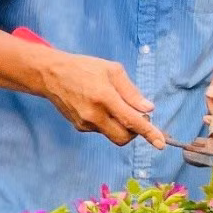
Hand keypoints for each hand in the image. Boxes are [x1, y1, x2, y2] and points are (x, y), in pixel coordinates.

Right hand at [42, 51, 165, 147]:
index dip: (149, 133)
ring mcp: (85, 123)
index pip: (132, 120)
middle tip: (137, 116)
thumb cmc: (84, 68)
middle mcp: (94, 114)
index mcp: (105, 97)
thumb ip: (131, 92)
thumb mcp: (112, 70)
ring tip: (113, 105)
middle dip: (135, 132)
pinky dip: (107, 122)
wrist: (52, 75)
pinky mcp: (79, 127)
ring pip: (112, 134)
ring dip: (120, 126)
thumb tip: (148, 109)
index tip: (160, 144)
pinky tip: (98, 106)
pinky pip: (101, 130)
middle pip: (123, 137)